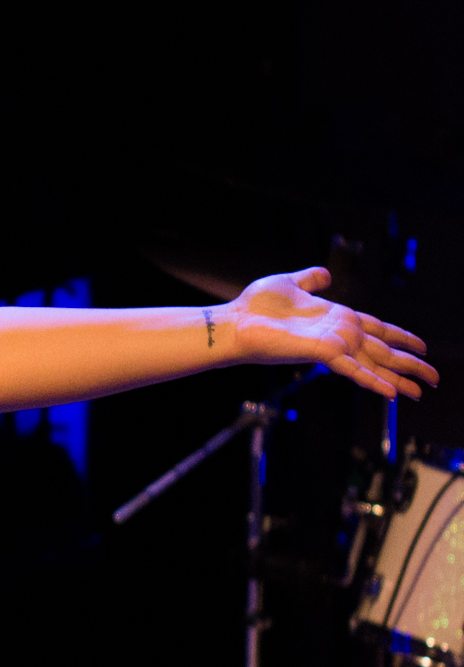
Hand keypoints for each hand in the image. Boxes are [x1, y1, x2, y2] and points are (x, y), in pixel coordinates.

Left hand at [228, 267, 437, 398]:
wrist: (233, 322)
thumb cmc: (255, 306)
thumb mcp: (289, 283)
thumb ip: (311, 279)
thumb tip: (325, 273)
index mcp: (336, 317)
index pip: (377, 328)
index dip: (399, 336)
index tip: (421, 346)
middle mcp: (339, 334)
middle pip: (383, 351)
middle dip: (409, 364)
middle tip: (433, 379)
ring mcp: (333, 346)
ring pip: (376, 364)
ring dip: (400, 377)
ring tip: (422, 391)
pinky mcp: (322, 354)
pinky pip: (355, 370)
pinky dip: (375, 381)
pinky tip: (394, 393)